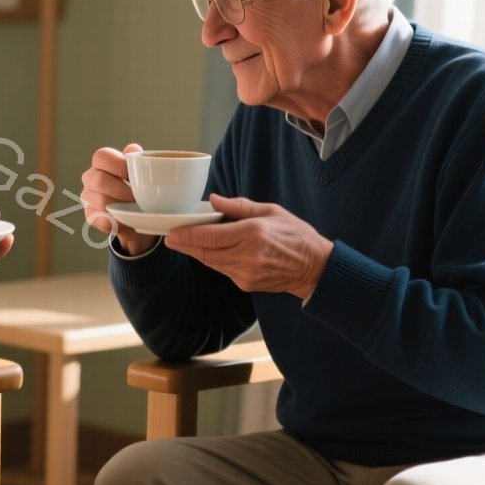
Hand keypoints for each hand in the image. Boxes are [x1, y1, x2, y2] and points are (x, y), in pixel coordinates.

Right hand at [80, 143, 158, 255]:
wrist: (136, 211)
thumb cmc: (137, 185)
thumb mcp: (140, 170)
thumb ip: (137, 159)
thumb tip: (133, 150)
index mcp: (101, 162)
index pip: (102, 156)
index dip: (118, 164)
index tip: (134, 174)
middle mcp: (90, 178)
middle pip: (99, 181)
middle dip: (122, 190)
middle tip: (137, 197)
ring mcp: (88, 197)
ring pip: (101, 202)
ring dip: (121, 207)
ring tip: (136, 209)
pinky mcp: (91, 216)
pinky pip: (102, 220)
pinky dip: (117, 221)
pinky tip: (127, 220)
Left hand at [164, 195, 333, 300]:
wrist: (315, 268)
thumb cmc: (296, 235)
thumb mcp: (271, 211)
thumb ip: (239, 206)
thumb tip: (214, 200)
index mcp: (252, 233)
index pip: (210, 235)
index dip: (187, 235)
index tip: (172, 231)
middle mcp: (247, 255)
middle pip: (205, 251)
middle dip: (185, 245)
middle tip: (169, 237)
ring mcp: (246, 273)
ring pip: (211, 262)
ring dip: (196, 253)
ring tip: (182, 242)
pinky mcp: (246, 284)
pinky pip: (222, 270)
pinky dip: (212, 260)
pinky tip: (206, 251)